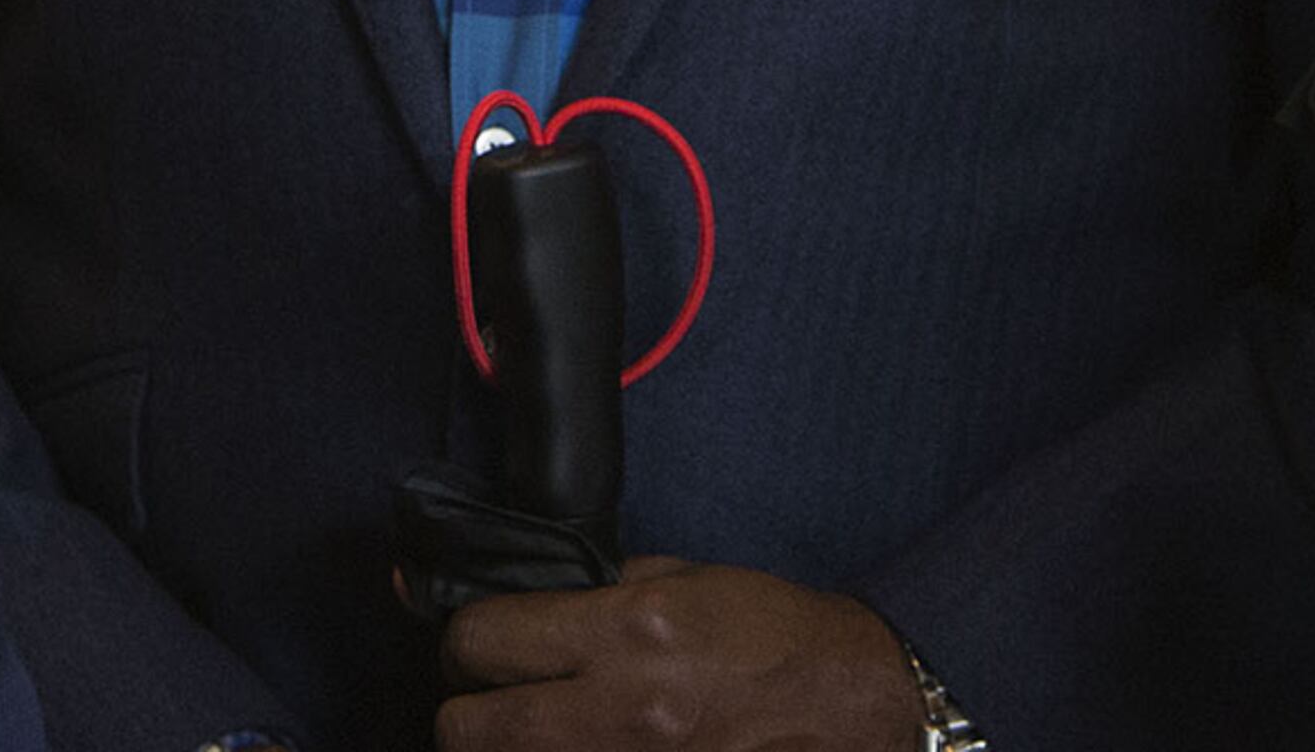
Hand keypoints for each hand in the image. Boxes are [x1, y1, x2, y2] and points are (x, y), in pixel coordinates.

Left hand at [434, 558, 920, 750]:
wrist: (850, 708)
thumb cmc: (776, 639)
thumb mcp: (687, 580)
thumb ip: (599, 591)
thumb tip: (526, 600)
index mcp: (627, 630)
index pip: (481, 638)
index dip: (465, 639)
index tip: (478, 643)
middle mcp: (619, 711)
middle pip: (466, 730)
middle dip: (464, 711)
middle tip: (488, 699)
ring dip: (508, 750)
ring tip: (538, 729)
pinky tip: (579, 751)